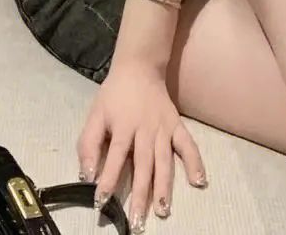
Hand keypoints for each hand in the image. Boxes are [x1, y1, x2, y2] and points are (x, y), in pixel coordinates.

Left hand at [76, 56, 206, 231]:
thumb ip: (88, 144)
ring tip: (163, 210)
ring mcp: (163, 128)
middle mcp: (144, 130)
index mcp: (122, 127)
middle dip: (140, 195)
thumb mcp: (95, 114)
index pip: (114, 157)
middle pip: (142, 166)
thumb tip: (86, 175)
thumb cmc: (114, 95)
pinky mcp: (176, 125)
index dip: (107, 179)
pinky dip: (195, 162)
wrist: (139, 67)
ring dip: (164, 186)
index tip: (101, 202)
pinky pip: (188, 145)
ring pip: (164, 161)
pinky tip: (199, 181)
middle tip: (137, 222)